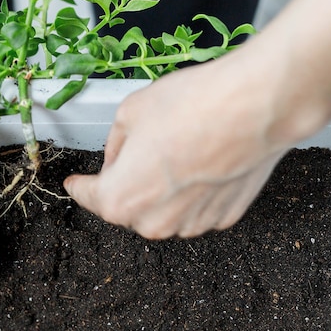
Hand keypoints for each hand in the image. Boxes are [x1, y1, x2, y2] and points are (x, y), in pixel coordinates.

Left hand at [63, 61, 286, 238]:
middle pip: (127, 206)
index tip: (75, 183)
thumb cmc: (192, 106)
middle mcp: (154, 222)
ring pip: (162, 210)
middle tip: (137, 152)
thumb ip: (115, 145)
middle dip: (124, 184)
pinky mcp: (224, 217)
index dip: (80, 187)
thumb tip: (116, 158)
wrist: (255, 107)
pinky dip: (190, 191)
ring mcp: (192, 224)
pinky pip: (194, 208)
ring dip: (160, 189)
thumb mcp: (130, 113)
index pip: (90, 197)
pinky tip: (199, 161)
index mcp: (121, 199)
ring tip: (175, 150)